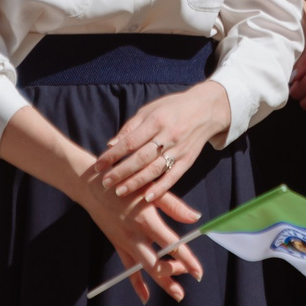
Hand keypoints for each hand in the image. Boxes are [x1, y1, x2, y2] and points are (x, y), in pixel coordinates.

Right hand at [78, 176, 202, 304]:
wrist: (92, 187)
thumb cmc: (125, 184)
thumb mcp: (150, 191)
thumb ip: (174, 206)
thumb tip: (196, 218)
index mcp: (146, 220)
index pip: (171, 244)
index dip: (187, 259)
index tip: (198, 272)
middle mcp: (135, 235)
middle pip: (157, 263)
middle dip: (175, 273)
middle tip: (191, 276)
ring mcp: (125, 243)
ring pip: (145, 269)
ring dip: (162, 282)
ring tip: (178, 294)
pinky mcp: (117, 245)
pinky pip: (128, 268)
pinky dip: (137, 284)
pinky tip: (146, 297)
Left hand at [95, 82, 231, 206]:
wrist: (206, 110)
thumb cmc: (172, 108)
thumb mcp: (150, 110)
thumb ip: (131, 128)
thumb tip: (111, 145)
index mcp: (156, 121)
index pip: (130, 142)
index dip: (113, 155)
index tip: (98, 165)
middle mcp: (168, 136)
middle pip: (141, 158)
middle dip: (121, 172)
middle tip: (105, 183)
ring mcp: (179, 150)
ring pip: (155, 170)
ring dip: (136, 183)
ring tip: (120, 192)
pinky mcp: (188, 161)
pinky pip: (173, 177)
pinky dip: (160, 188)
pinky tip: (147, 197)